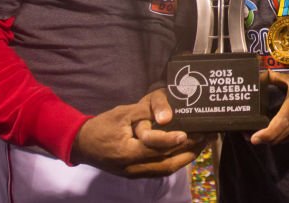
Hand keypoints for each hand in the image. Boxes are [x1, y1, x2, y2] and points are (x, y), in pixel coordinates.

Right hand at [71, 89, 208, 177]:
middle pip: (166, 164)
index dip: (174, 141)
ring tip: (203, 146)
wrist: (81, 144)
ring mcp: (133, 174)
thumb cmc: (102, 125)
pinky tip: (187, 152)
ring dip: (185, 159)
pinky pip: (159, 171)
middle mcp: (132, 168)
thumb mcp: (123, 113)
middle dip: (188, 151)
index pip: (155, 148)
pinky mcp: (135, 174)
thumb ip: (145, 114)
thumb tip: (168, 115)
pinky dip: (175, 162)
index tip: (191, 133)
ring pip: (165, 170)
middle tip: (207, 138)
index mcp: (127, 152)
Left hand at [250, 71, 288, 144]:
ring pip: (286, 140)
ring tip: (268, 129)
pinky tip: (287, 127)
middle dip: (264, 138)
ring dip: (276, 136)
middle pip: (277, 139)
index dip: (263, 136)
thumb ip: (277, 79)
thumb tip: (259, 75)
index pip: (277, 128)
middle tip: (251, 134)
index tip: (252, 138)